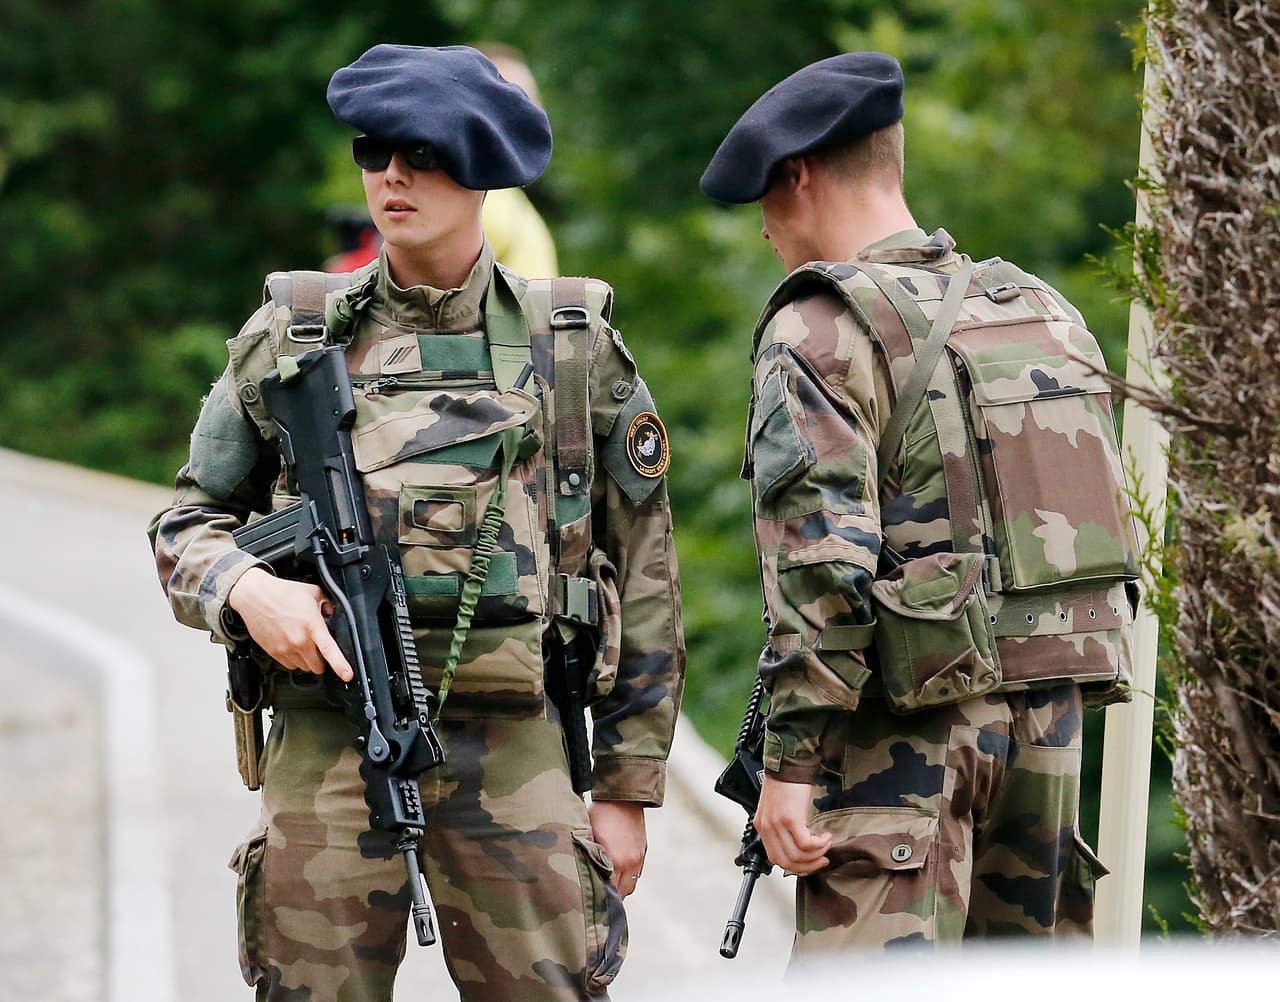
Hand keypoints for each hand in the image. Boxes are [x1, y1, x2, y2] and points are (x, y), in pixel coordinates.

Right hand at [227, 567, 353, 681]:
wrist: (255, 596)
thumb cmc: (282, 593)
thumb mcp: (313, 592)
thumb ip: (328, 605)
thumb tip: (333, 614)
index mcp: (312, 626)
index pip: (330, 651)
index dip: (341, 666)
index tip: (348, 675)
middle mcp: (299, 641)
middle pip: (317, 666)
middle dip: (322, 660)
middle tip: (319, 648)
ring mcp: (285, 649)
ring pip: (303, 667)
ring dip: (307, 660)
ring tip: (303, 642)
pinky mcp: (273, 652)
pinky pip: (289, 665)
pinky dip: (294, 659)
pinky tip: (291, 644)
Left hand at [588, 800, 645, 898]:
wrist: (623, 797)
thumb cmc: (601, 814)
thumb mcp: (590, 836)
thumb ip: (590, 858)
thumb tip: (584, 874)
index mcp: (615, 860)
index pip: (609, 892)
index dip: (600, 899)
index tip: (591, 902)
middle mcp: (630, 862)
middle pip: (623, 893)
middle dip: (612, 897)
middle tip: (599, 898)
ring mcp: (638, 857)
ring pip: (632, 885)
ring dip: (622, 888)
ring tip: (609, 886)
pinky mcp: (643, 851)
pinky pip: (637, 873)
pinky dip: (629, 877)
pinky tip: (618, 872)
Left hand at [754, 774, 830, 874]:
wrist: (788, 764)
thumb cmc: (785, 782)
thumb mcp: (777, 808)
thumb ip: (782, 827)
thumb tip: (798, 845)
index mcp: (762, 826)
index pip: (776, 859)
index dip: (795, 866)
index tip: (810, 863)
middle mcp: (767, 828)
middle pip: (787, 862)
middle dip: (808, 866)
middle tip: (822, 860)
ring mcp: (778, 824)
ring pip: (797, 855)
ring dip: (816, 856)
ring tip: (826, 846)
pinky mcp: (790, 818)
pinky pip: (806, 843)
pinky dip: (819, 844)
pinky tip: (826, 836)